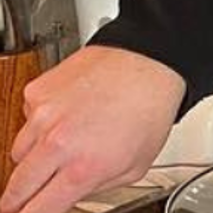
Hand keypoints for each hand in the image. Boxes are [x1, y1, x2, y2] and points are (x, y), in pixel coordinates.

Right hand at [1, 46, 184, 212]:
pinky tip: (67, 114)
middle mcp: (58, 144)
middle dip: (18, 199)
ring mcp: (42, 116)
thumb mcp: (134, 167)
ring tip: (63, 144)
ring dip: (32, 157)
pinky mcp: (36, 93)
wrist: (150, 61)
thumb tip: (68, 199)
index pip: (36, 211)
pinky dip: (40, 123)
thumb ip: (95, 189)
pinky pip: (27, 119)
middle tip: (24, 200)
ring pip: (17, 153)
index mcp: (83, 168)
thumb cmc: (150, 109)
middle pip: (16, 189)